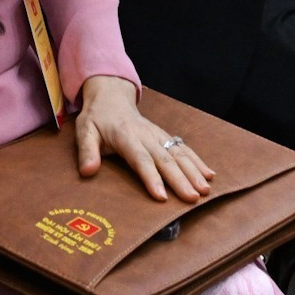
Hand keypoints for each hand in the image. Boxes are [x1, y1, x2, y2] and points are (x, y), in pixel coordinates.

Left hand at [75, 75, 213, 202]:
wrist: (111, 96)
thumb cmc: (97, 118)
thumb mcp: (85, 131)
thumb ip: (87, 151)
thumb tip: (88, 171)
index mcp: (126, 136)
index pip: (140, 159)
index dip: (151, 177)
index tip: (162, 196)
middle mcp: (146, 135)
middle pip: (165, 159)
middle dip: (180, 179)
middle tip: (192, 198)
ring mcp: (158, 135)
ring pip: (178, 153)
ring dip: (193, 171)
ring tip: (206, 190)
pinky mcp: (165, 137)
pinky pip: (183, 148)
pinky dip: (197, 161)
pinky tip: (210, 174)